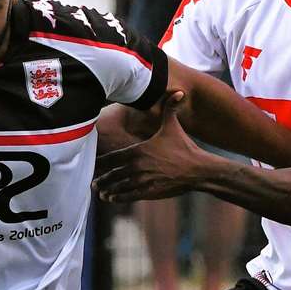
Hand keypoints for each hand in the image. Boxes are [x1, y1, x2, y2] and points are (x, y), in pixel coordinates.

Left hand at [93, 91, 209, 201]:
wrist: (198, 169)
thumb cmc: (185, 147)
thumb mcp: (174, 126)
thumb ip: (170, 109)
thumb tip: (179, 91)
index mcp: (138, 150)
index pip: (113, 157)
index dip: (100, 162)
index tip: (92, 164)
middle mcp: (138, 166)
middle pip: (113, 174)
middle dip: (101, 179)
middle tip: (92, 184)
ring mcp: (143, 180)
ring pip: (119, 187)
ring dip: (108, 190)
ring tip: (100, 193)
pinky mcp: (151, 191)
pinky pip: (130, 196)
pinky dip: (119, 198)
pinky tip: (112, 199)